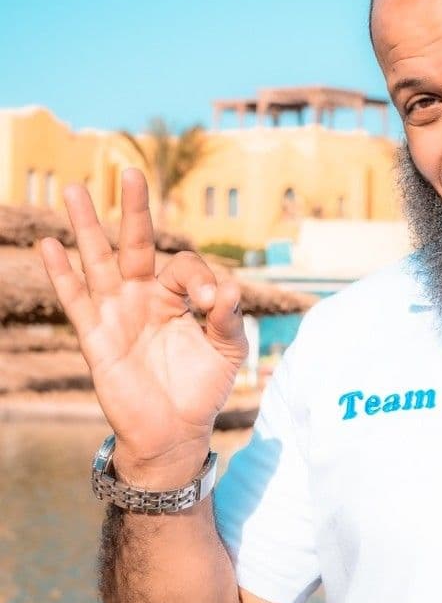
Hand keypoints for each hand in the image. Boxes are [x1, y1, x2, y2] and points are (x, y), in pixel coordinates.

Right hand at [39, 168, 248, 485]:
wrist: (175, 432)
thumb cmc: (203, 387)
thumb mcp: (229, 348)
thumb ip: (230, 316)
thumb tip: (226, 287)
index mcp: (178, 296)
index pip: (184, 265)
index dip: (201, 277)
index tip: (214, 300)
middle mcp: (145, 297)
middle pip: (135, 243)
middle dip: (133, 208)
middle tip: (131, 170)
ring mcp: (117, 314)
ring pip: (99, 261)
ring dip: (86, 226)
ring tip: (73, 189)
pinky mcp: (97, 338)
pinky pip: (76, 300)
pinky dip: (62, 273)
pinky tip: (50, 245)